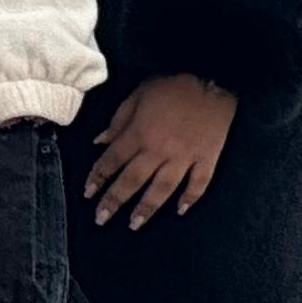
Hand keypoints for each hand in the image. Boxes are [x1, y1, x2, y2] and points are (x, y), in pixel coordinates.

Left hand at [88, 74, 233, 229]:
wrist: (213, 78)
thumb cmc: (172, 85)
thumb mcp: (137, 96)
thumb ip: (117, 121)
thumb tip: (99, 142)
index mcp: (138, 134)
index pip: (112, 161)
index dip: (97, 178)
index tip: (88, 193)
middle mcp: (159, 150)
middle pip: (132, 181)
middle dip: (114, 201)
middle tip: (101, 219)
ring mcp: (185, 157)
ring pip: (162, 189)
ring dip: (147, 208)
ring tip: (134, 224)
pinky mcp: (208, 158)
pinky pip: (199, 183)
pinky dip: (190, 198)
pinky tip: (181, 210)